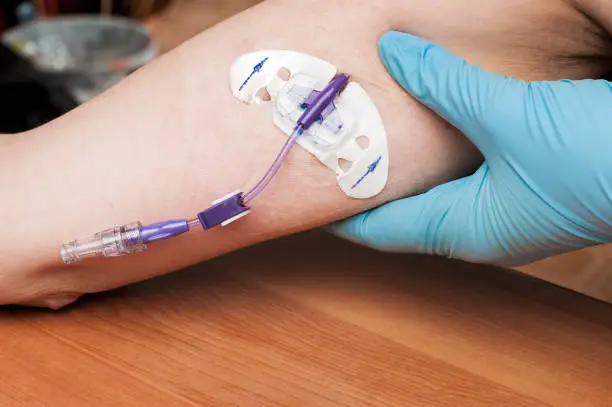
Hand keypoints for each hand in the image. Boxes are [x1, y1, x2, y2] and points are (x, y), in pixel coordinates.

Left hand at [330, 31, 611, 266]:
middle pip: (403, 214)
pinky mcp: (525, 194)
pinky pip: (463, 181)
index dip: (343, 211)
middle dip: (370, 186)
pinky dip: (440, 158)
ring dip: (405, 171)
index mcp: (462, 229)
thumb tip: (395, 53)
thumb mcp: (508, 116)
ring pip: (434, 196)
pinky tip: (435, 132)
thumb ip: (447, 85)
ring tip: (375, 140)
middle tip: (337, 154)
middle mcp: (477, 230)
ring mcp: (503, 215)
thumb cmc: (591, 161)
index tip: (309, 191)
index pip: (380, 229)